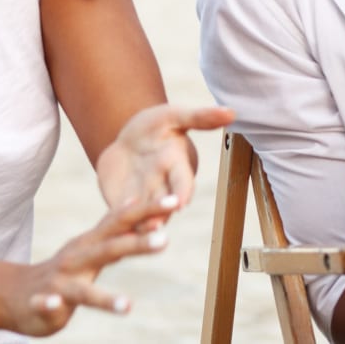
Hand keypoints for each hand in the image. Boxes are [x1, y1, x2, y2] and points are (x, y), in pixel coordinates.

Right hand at [5, 196, 175, 335]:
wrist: (15, 293)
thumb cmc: (62, 271)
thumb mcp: (89, 248)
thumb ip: (113, 230)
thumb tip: (136, 203)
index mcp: (90, 244)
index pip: (121, 223)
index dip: (146, 212)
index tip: (173, 201)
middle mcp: (76, 259)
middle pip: (109, 249)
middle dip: (136, 244)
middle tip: (165, 239)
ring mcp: (58, 281)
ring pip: (83, 289)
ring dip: (105, 297)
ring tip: (127, 306)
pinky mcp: (41, 302)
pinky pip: (46, 303)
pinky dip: (50, 303)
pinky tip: (55, 305)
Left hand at [95, 103, 232, 225]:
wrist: (127, 141)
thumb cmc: (156, 126)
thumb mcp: (174, 116)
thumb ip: (199, 117)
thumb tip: (232, 112)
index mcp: (175, 165)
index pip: (182, 181)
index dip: (182, 191)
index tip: (181, 201)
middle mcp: (162, 186)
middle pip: (162, 204)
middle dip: (160, 214)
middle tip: (156, 224)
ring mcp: (142, 197)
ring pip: (144, 216)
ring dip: (142, 225)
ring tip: (137, 231)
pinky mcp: (121, 204)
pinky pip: (121, 216)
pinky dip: (119, 223)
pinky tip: (113, 227)